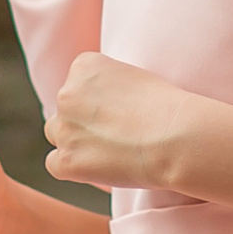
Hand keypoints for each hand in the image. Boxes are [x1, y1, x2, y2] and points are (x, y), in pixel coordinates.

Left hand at [44, 53, 196, 193]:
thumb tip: (99, 108)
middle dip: (85, 121)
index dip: (98, 103)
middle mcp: (66, 93)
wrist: (177, 137)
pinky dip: (74, 168)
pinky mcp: (67, 160)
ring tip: (110, 150)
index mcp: (84, 65)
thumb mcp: (135, 78)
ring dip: (76, 142)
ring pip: (57, 134)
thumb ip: (109, 87)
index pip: (77, 84)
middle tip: (117, 134)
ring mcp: (64, 128)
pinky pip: (55, 164)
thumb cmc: (169, 108)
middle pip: (66, 109)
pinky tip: (99, 167)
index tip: (121, 112)